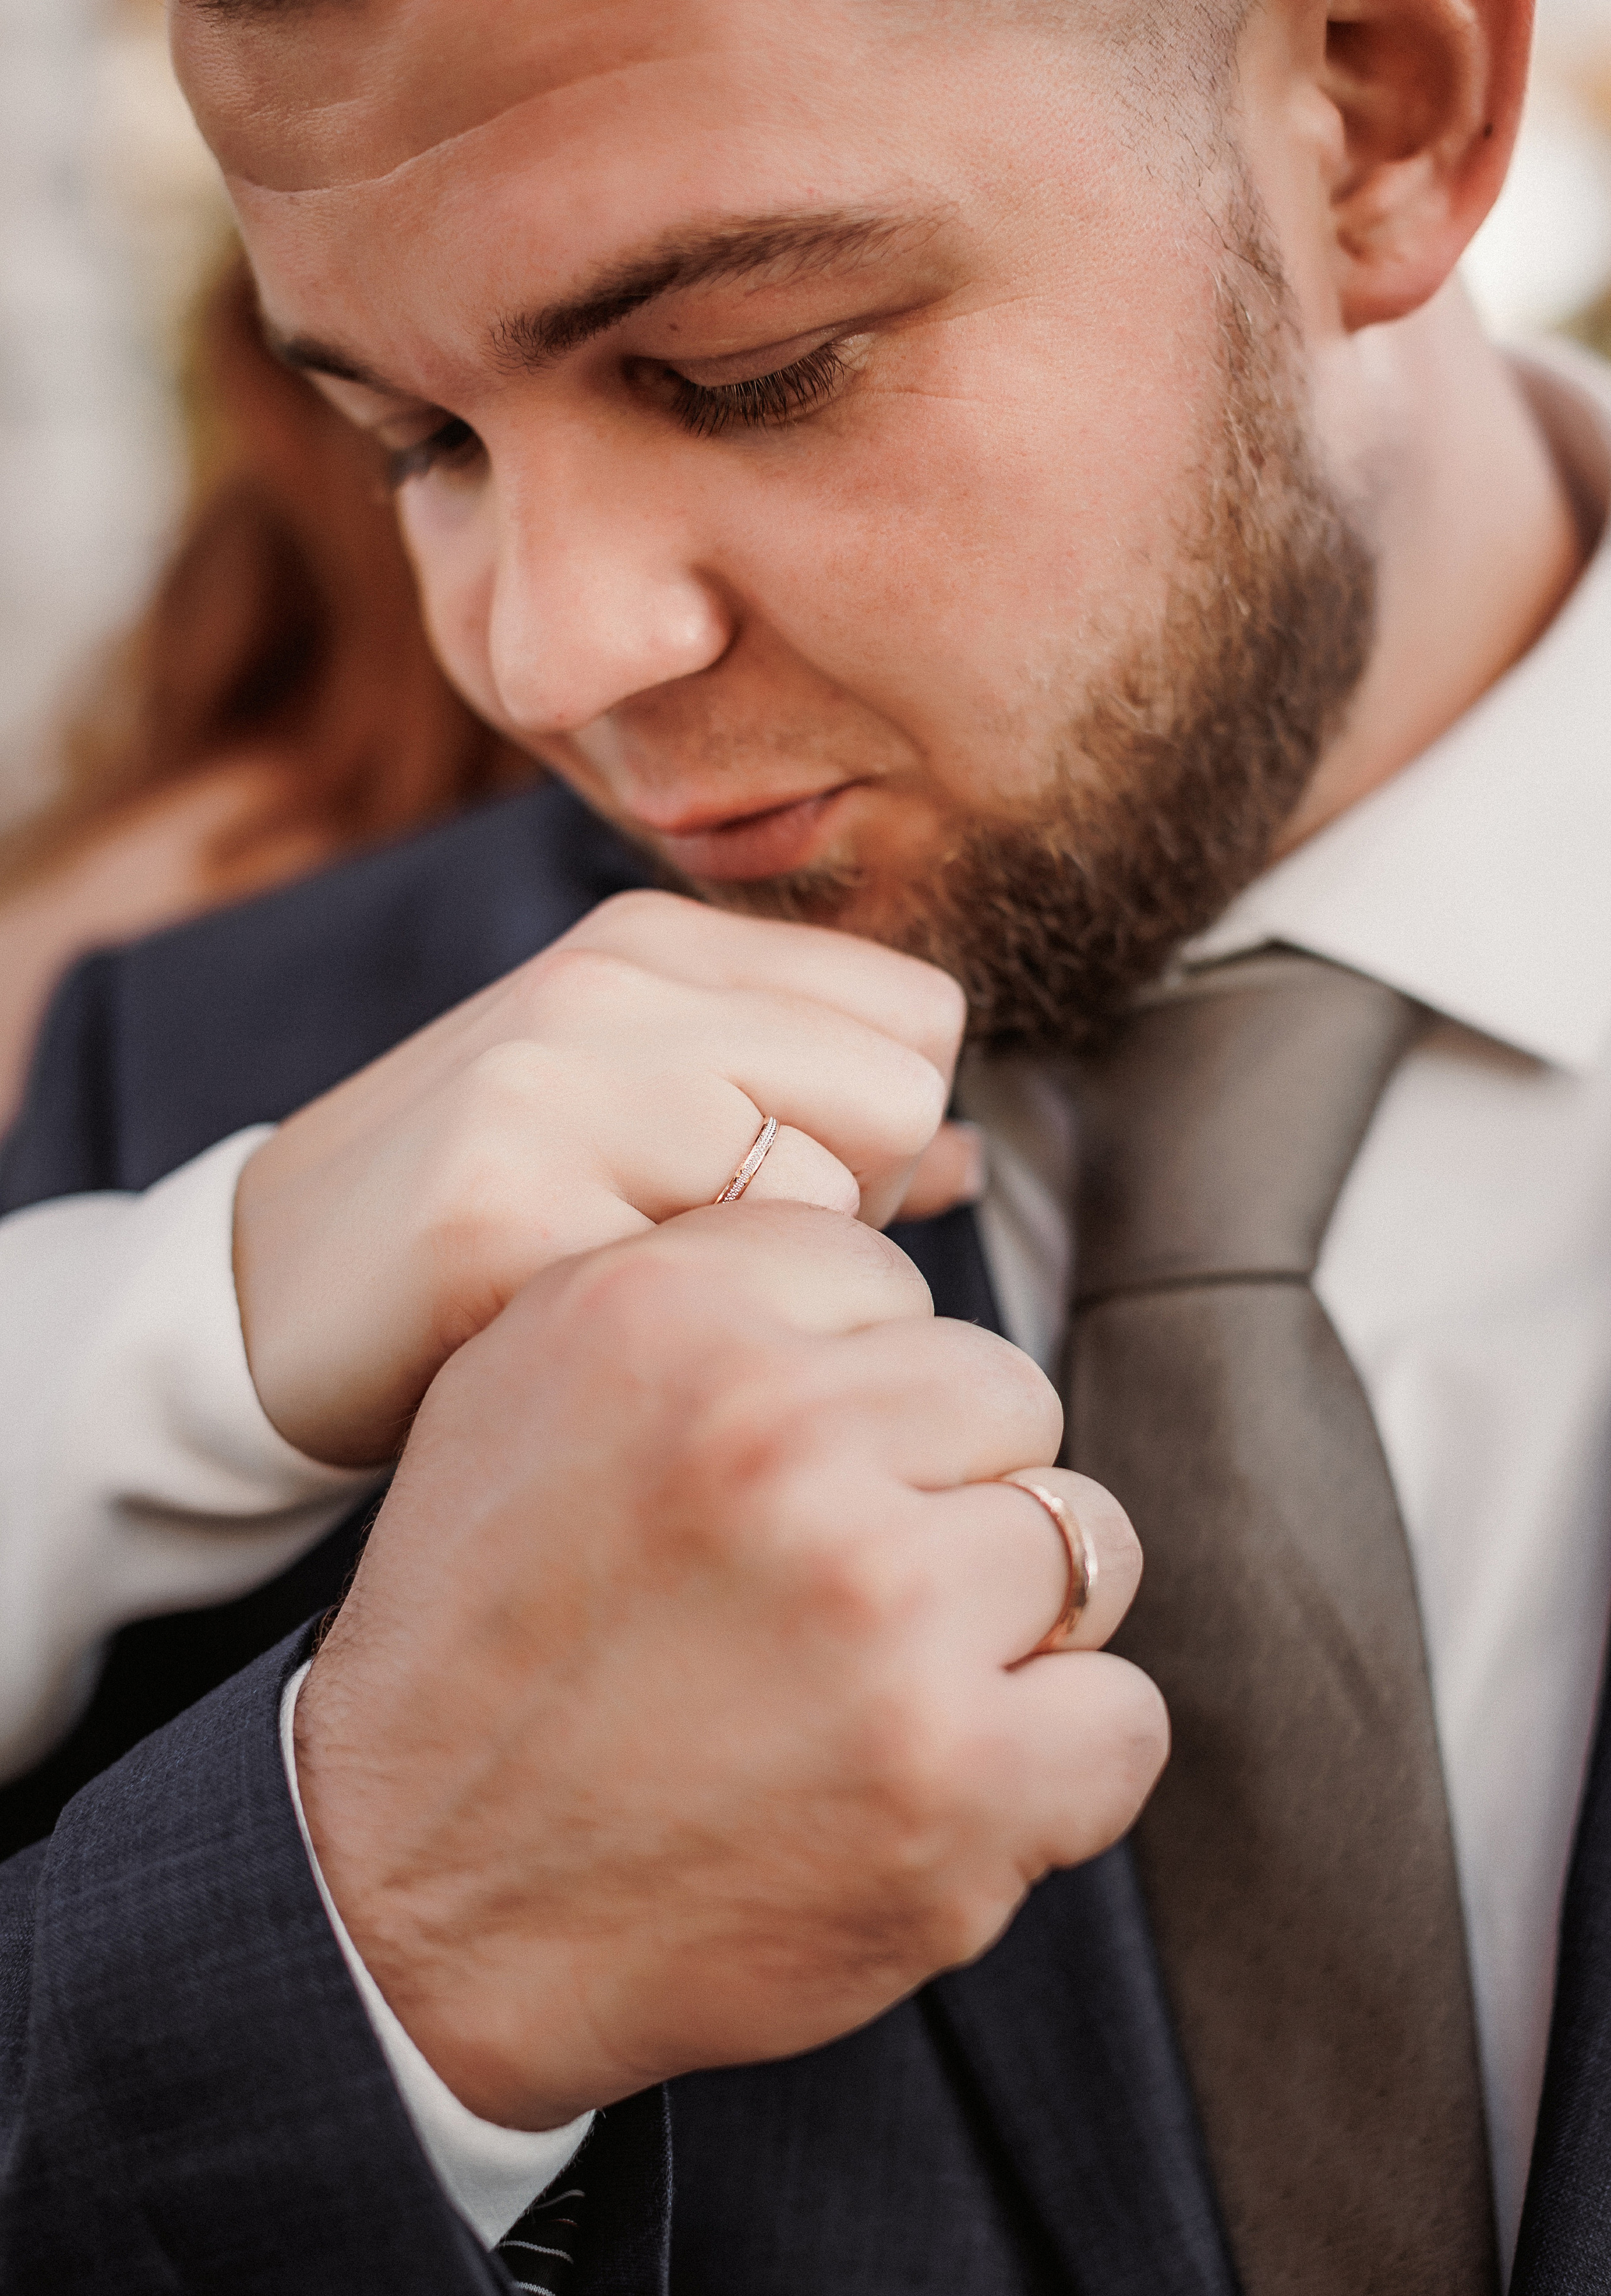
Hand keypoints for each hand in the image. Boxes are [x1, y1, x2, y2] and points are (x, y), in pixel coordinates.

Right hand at [235, 889, 979, 1464]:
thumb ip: (814, 1116)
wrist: (258, 1303)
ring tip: (646, 1295)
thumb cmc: (497, 1219)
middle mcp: (603, 984)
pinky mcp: (497, 1210)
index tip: (767, 1188)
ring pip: (822, 1192)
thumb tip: (971, 1154)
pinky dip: (680, 1353)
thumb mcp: (647, 1121)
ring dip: (768, 1284)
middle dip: (844, 1204)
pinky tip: (586, 1347)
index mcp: (653, 942)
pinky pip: (715, 1293)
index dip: (877, 1131)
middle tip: (713, 1255)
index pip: (920, 1014)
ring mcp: (543, 1085)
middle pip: (898, 1091)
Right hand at [294, 1202, 1165, 2128]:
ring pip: (1086, 1539)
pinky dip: (1057, 1760)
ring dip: (1004, 1620)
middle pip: (1008, 1395)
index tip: (785, 1475)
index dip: (854, 1389)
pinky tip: (940, 1782)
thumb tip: (890, 1265)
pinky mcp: (954, 1784)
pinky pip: (1123, 1716)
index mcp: (664, 1318)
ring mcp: (878, 1610)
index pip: (896, 1283)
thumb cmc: (483, 1642)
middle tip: (837, 1588)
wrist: (412, 1905)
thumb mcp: (524, 1386)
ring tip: (876, 1684)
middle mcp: (774, 1438)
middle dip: (944, 1487)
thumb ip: (705, 1288)